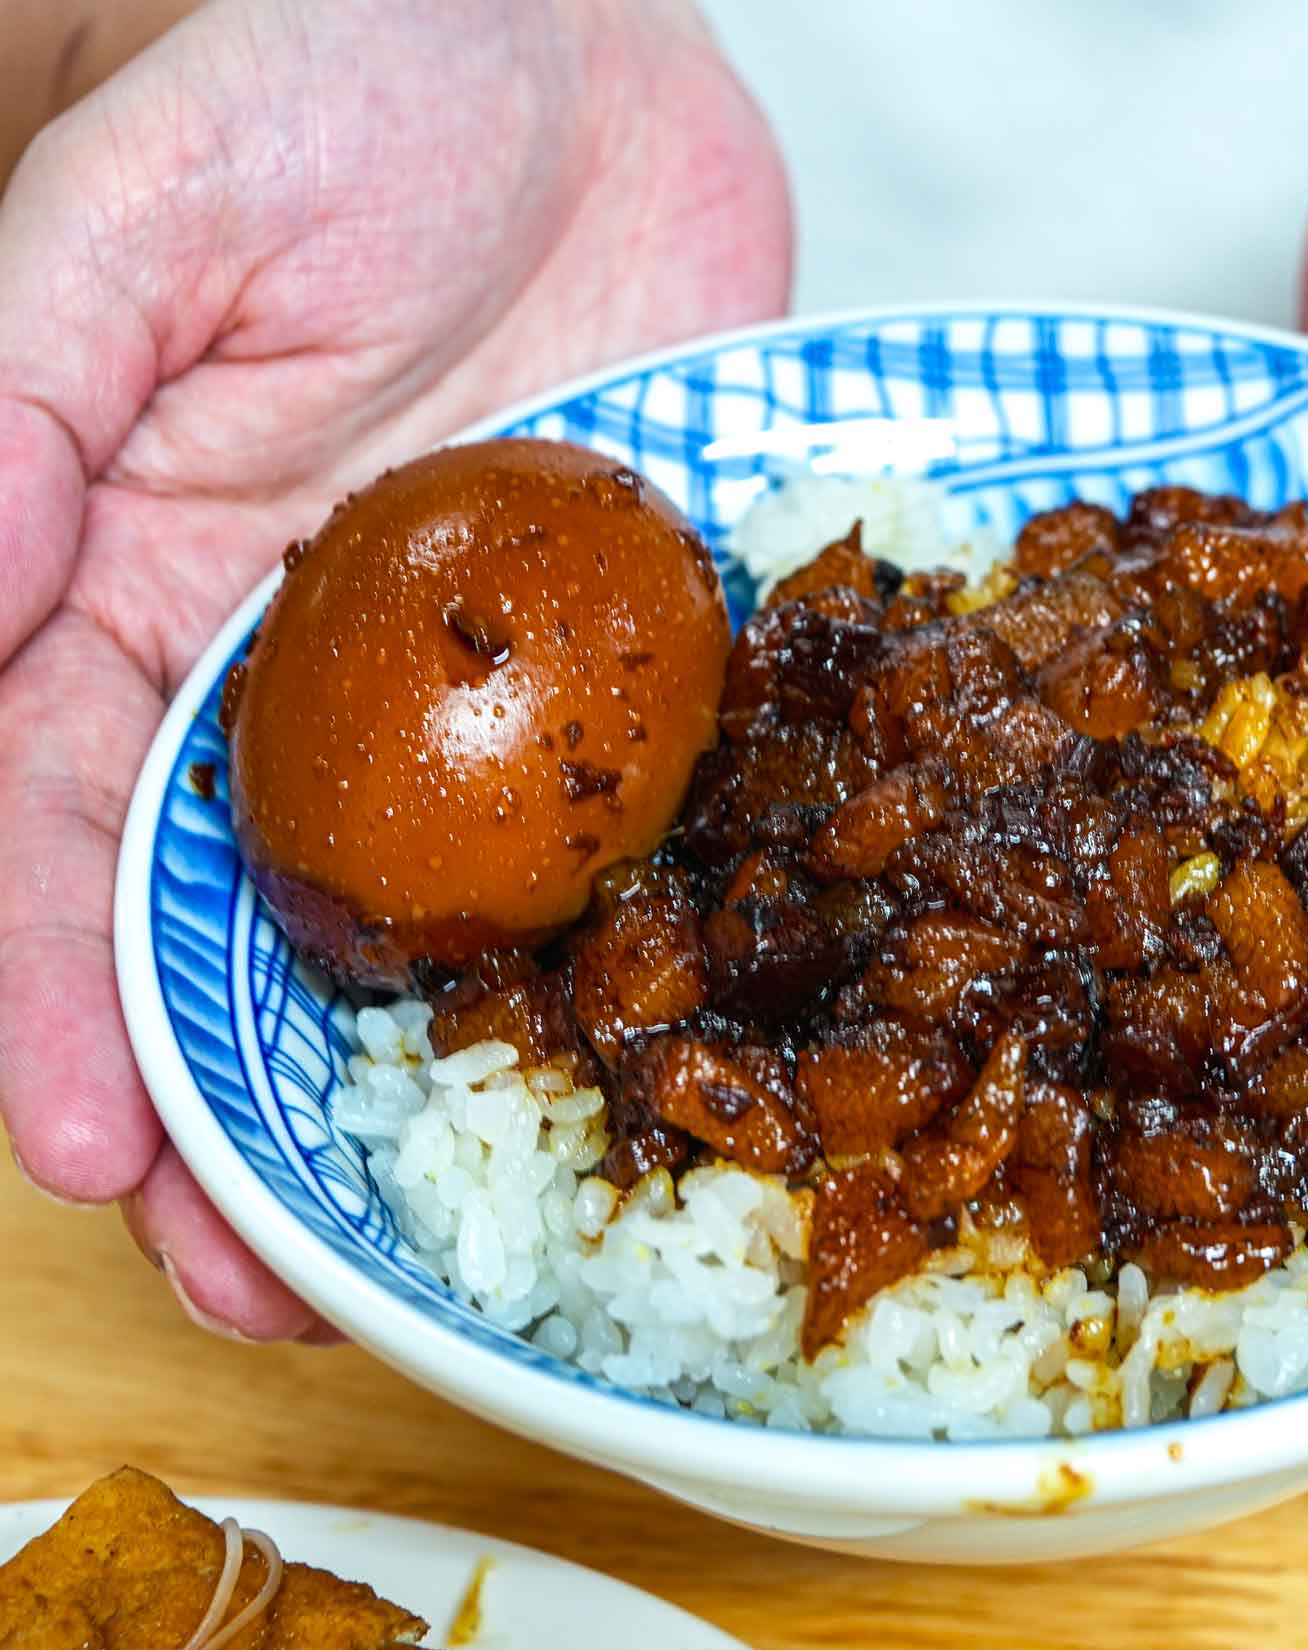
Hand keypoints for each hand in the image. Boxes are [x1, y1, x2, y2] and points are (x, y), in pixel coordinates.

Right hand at [0, 0, 787, 1338]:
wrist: (556, 30)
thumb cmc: (311, 65)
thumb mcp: (129, 225)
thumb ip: (15, 416)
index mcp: (123, 599)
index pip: (48, 845)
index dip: (49, 1007)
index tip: (88, 1156)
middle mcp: (290, 680)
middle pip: (235, 935)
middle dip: (237, 1116)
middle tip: (273, 1289)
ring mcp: (473, 685)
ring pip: (433, 924)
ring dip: (429, 1086)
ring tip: (441, 1250)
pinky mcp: (632, 653)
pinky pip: (633, 813)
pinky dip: (641, 934)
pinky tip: (666, 1039)